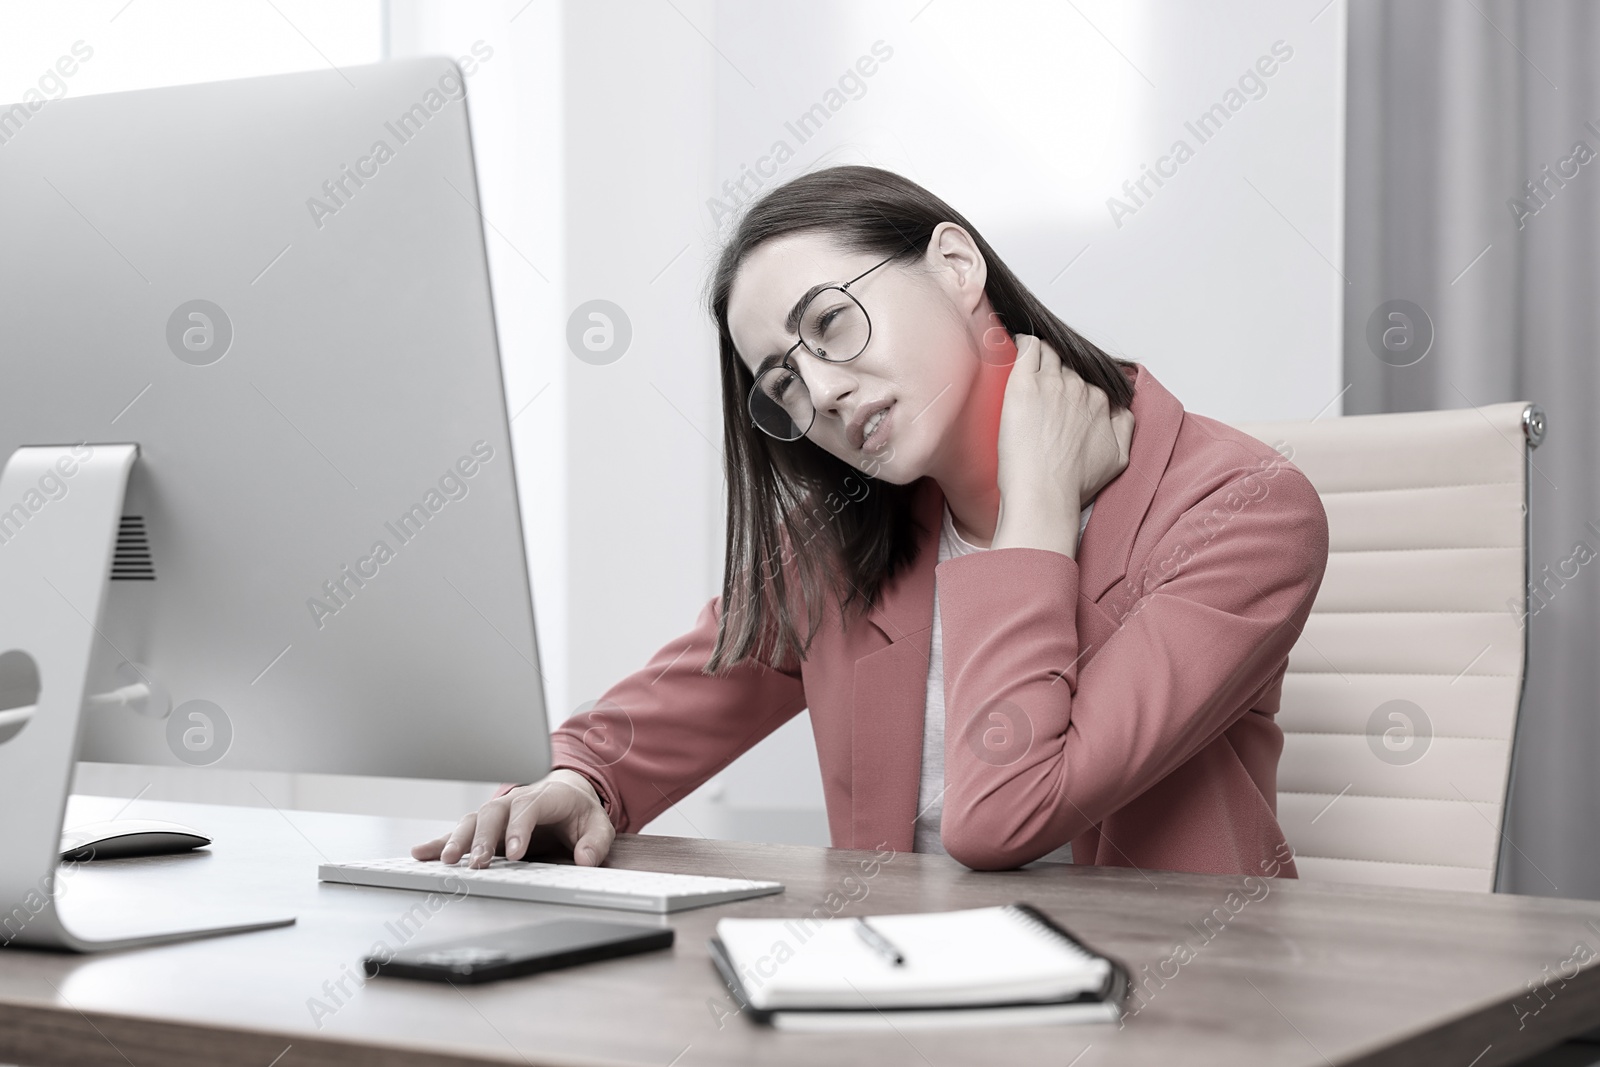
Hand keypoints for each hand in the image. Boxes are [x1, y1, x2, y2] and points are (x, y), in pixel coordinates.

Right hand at [410, 769, 615, 867]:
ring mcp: (497, 813)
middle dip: (485, 838)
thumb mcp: (597, 824)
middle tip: (480, 863)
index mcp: (544, 796)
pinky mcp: (485, 826)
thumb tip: (584, 858)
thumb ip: (595, 841)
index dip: (520, 828)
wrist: (566, 795)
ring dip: (460, 840)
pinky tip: (422, 852)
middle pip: (494, 814)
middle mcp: (515, 800)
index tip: (516, 852)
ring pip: (474, 820)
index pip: (528, 808)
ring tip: (449, 861)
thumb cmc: (578, 812)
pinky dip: (440, 841)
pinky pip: (461, 831)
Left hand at [993, 334, 1133, 555]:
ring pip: (1049, 354)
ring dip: (1041, 356)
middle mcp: (1079, 388)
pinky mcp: (1024, 384)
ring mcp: (1051, 383)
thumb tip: (1120, 410)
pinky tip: (1016, 345)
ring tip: (1029, 365)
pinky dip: (1023, 343)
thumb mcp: (1118, 459)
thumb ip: (1124, 428)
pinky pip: (1028, 348)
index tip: (1060, 397)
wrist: (1044, 492)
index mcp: (1099, 402)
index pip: (1086, 382)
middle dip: (1056, 373)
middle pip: (1066, 367)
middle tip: (1041, 389)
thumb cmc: (1073, 482)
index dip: (1072, 388)